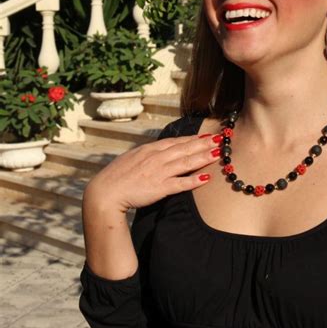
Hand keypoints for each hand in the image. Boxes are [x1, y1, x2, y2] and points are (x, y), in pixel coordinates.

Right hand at [84, 133, 221, 212]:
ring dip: (204, 157)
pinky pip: (180, 184)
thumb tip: (160, 151)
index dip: (193, 138)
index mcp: (150, 150)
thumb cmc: (117, 176)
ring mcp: (159, 173)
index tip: (207, 135)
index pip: (176, 142)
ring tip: (218, 153)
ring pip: (186, 162)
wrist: (104, 193)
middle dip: (204, 143)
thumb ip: (148, 154)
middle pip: (185, 149)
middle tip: (221, 139)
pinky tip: (206, 178)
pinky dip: (193, 180)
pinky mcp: (159, 188)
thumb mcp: (132, 158)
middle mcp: (157, 158)